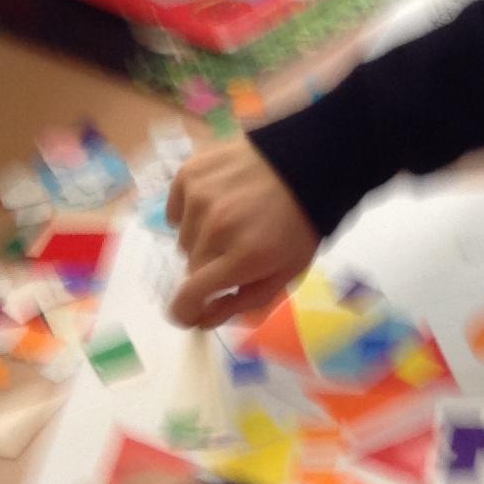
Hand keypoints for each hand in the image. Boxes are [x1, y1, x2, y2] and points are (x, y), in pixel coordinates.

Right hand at [166, 137, 318, 328]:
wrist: (307, 162)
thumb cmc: (300, 223)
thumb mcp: (288, 271)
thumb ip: (247, 301)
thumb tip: (204, 320)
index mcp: (243, 257)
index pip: (190, 296)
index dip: (186, 310)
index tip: (188, 313)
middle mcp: (216, 229)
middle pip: (191, 267)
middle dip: (209, 268)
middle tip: (236, 251)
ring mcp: (199, 198)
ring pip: (184, 239)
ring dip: (202, 239)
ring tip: (232, 222)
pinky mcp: (190, 174)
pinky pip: (176, 211)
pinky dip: (190, 213)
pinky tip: (217, 203)